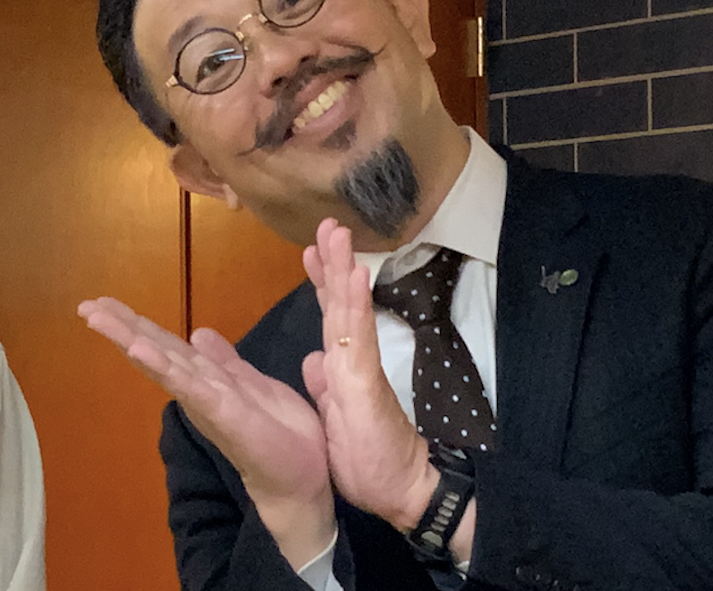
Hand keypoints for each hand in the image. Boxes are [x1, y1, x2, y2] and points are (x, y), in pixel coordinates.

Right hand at [77, 297, 334, 559]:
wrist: (302, 484)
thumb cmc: (284, 440)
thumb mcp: (255, 387)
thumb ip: (225, 363)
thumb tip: (198, 334)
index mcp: (209, 381)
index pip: (167, 346)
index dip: (137, 324)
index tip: (103, 303)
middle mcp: (200, 391)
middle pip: (155, 351)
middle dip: (120, 328)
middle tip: (85, 305)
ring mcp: (208, 403)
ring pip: (163, 364)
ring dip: (130, 340)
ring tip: (98, 319)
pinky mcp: (224, 414)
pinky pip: (189, 387)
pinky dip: (163, 367)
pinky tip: (138, 349)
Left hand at [298, 219, 442, 531]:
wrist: (401, 489)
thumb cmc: (369, 458)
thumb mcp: (334, 418)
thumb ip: (325, 386)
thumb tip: (313, 360)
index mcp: (341, 369)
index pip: (329, 318)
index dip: (321, 284)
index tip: (311, 251)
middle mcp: (351, 361)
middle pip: (339, 304)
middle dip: (332, 263)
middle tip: (328, 224)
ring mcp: (360, 367)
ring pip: (348, 311)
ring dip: (342, 270)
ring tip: (339, 234)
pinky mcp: (366, 381)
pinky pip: (357, 336)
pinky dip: (354, 304)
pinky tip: (354, 275)